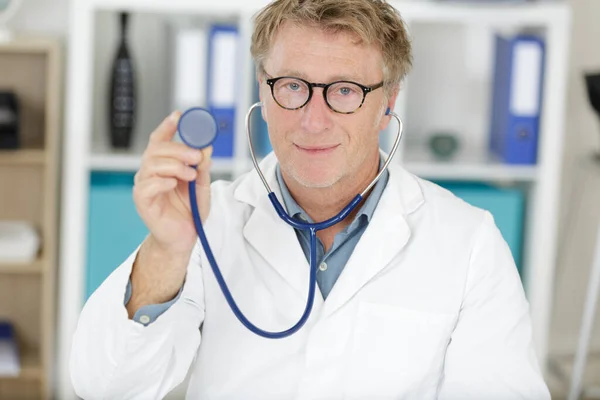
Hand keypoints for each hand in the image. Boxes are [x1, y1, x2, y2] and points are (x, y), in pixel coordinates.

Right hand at [133, 111, 212, 256]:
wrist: (183, 238)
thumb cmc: (189, 211)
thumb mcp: (202, 185)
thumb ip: (202, 167)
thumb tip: (206, 147)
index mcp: (164, 164)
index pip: (161, 139)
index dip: (168, 126)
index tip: (179, 116)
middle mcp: (150, 171)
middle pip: (156, 149)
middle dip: (178, 149)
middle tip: (196, 156)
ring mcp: (144, 185)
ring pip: (152, 164)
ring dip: (174, 165)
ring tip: (190, 175)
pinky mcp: (142, 201)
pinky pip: (147, 185)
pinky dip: (161, 181)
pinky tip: (173, 184)